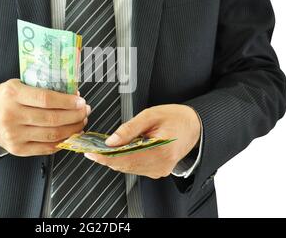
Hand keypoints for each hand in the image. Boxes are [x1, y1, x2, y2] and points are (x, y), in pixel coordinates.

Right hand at [0, 79, 89, 156]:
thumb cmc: (6, 97)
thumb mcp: (19, 84)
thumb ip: (42, 88)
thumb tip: (72, 95)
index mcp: (13, 94)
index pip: (46, 99)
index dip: (67, 102)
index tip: (80, 102)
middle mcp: (12, 116)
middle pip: (52, 119)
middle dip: (74, 116)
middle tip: (85, 111)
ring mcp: (14, 135)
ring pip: (52, 135)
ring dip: (72, 129)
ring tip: (80, 122)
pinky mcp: (17, 149)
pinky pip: (46, 148)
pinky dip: (62, 142)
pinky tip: (70, 135)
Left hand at [84, 104, 200, 178]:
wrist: (194, 126)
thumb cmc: (175, 117)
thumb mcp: (150, 115)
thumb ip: (129, 128)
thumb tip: (111, 141)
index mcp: (161, 149)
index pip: (126, 157)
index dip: (105, 156)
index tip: (91, 152)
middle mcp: (161, 164)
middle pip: (125, 165)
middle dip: (106, 158)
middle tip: (91, 149)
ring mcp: (160, 170)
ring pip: (128, 168)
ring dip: (114, 160)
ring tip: (101, 149)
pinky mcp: (158, 171)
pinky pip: (135, 168)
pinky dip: (124, 160)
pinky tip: (117, 152)